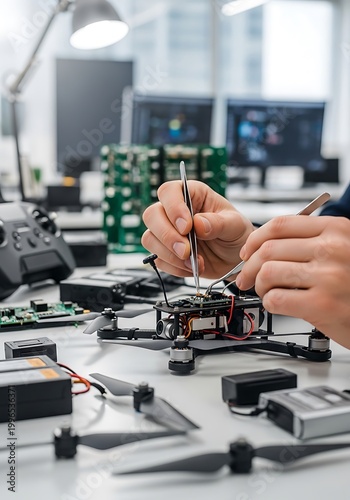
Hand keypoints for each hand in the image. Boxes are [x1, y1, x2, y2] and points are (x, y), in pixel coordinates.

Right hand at [142, 180, 254, 278]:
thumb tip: (198, 223)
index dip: (173, 208)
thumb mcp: (235, 225)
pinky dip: (175, 267)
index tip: (186, 226)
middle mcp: (175, 212)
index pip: (169, 191)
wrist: (235, 260)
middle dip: (167, 236)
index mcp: (192, 195)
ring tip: (194, 262)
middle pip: (152, 215)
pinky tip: (192, 267)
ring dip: (170, 254)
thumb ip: (218, 223)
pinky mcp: (166, 252)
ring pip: (150, 238)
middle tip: (186, 250)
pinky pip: (158, 260)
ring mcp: (168, 232)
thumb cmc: (236, 234)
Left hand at [236, 215, 349, 347]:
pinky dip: (269, 303)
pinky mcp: (322, 304)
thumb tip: (264, 244)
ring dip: (260, 286)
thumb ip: (311, 241)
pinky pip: (275, 299)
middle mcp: (332, 249)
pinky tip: (279, 304)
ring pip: (268, 273)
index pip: (281, 225)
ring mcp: (328, 276)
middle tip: (246, 278)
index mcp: (336, 230)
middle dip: (250, 266)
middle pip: (269, 249)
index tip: (247, 251)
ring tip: (267, 292)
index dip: (255, 238)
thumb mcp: (343, 250)